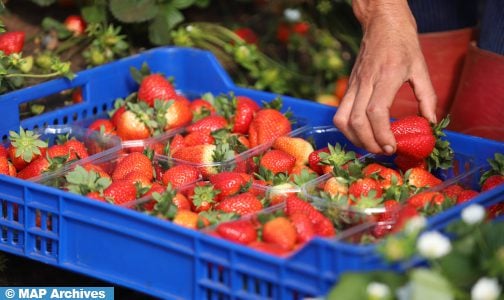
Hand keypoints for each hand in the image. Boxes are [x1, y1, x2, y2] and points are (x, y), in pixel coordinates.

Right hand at [333, 0, 436, 154]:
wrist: (382, 24)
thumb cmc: (403, 44)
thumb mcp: (421, 68)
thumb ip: (427, 97)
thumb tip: (430, 122)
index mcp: (387, 76)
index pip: (375, 112)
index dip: (381, 133)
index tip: (392, 146)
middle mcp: (366, 82)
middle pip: (357, 121)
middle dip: (369, 142)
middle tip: (385, 150)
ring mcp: (353, 85)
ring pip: (342, 119)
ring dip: (354, 138)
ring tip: (371, 145)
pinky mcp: (348, 87)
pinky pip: (340, 113)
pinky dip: (348, 129)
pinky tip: (361, 134)